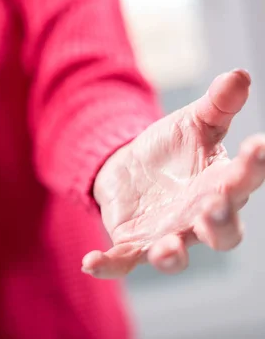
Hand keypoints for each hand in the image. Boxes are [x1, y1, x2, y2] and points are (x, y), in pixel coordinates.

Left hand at [86, 69, 264, 277]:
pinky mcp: (132, 243)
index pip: (244, 181)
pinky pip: (122, 259)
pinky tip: (90, 262)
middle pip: (222, 233)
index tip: (258, 145)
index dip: (254, 166)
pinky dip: (108, 264)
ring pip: (175, 255)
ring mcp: (166, 235)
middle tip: (214, 208)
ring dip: (171, 254)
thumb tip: (239, 74)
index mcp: (221, 186)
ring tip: (166, 249)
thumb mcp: (194, 123)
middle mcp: (199, 219)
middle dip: (220, 223)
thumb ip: (217, 105)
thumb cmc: (173, 149)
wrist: (131, 168)